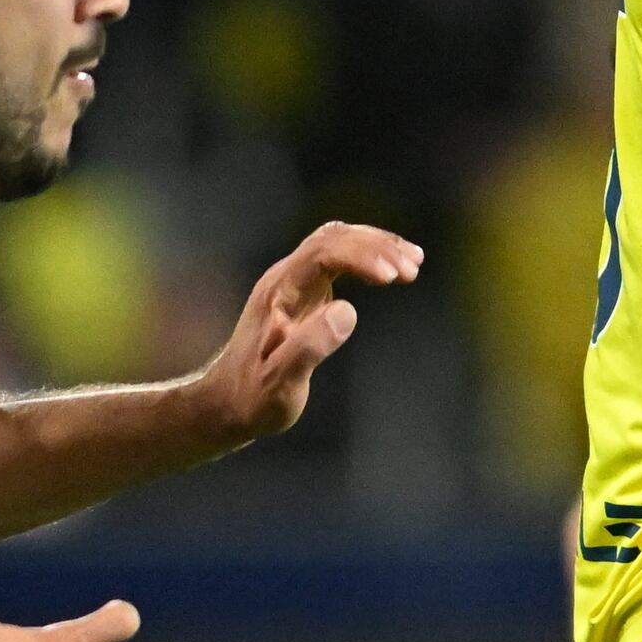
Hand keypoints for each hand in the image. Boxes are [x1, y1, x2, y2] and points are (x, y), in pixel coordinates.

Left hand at [199, 223, 424, 444]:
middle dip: (376, 247)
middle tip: (412, 270)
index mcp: (278, 293)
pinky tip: (394, 268)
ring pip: (338, 242)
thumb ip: (311, 346)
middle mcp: (285, 278)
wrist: (228, 402)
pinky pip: (339, 258)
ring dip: (376, 246)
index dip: (360, 257)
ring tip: (414, 262)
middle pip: (334, 238)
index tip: (391, 278)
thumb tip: (347, 311)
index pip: (323, 255)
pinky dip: (368, 257)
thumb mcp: (281, 383)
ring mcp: (294, 282)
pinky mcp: (305, 292)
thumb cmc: (253, 398)